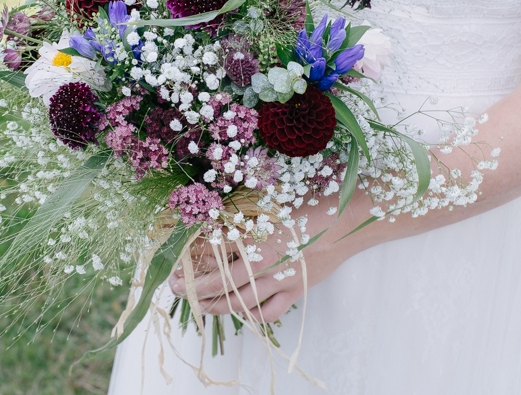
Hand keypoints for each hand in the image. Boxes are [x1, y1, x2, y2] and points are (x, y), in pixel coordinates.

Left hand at [168, 191, 368, 322]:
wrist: (346, 220)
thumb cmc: (308, 204)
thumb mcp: (269, 204)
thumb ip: (242, 216)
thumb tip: (213, 222)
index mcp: (253, 237)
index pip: (211, 253)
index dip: (189, 259)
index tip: (175, 262)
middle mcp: (262, 263)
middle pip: (218, 283)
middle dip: (192, 288)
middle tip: (175, 288)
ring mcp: (278, 281)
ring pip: (239, 303)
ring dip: (214, 306)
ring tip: (199, 304)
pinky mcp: (294, 291)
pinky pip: (267, 313)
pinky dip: (250, 315)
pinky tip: (240, 312)